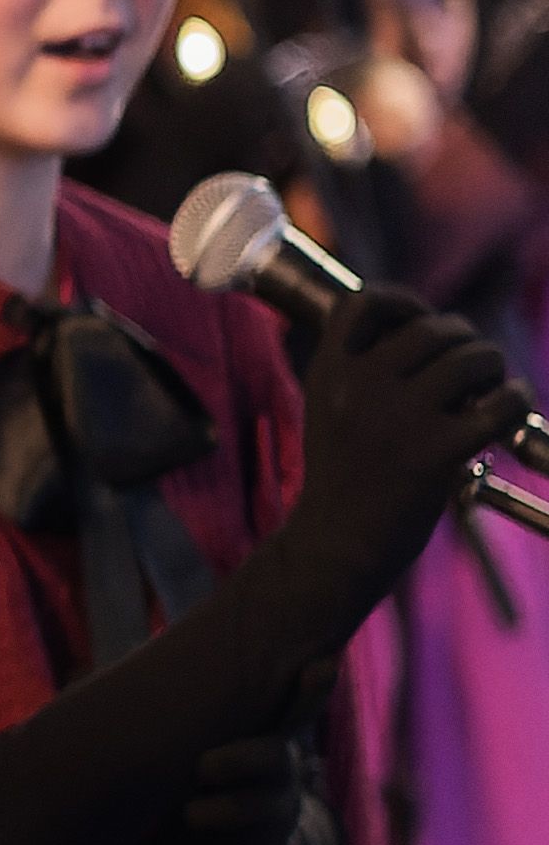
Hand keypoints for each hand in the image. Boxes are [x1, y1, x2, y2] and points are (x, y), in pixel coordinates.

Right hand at [287, 287, 534, 592]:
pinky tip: (510, 410)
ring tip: (493, 386)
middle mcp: (360, 385)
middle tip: (473, 366)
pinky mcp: (435, 453)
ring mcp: (398, 418)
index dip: (403, 301)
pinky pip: (498, 404)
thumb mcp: (329, 409)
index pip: (367, 302)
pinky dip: (515, 400)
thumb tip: (431, 331)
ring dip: (494, 366)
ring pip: (472, 358)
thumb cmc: (342, 477)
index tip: (420, 319)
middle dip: (465, 340)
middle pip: (435, 328)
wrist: (336, 543)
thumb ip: (360, 369)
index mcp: (330, 371)